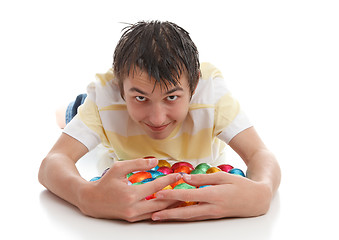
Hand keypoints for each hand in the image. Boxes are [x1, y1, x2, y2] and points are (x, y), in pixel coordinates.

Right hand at [77, 158, 181, 221]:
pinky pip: (151, 215)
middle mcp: (133, 208)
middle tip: (185, 188)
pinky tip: (168, 204)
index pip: (155, 187)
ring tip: (181, 197)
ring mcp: (133, 216)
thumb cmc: (105, 183)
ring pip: (157, 211)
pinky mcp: (133, 219)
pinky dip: (161, 209)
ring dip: (170, 204)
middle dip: (174, 195)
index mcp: (130, 194)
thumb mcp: (119, 168)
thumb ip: (137, 163)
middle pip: (160, 203)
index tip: (178, 175)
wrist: (91, 200)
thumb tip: (155, 161)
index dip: (168, 180)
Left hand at [151, 171, 271, 220]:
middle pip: (186, 213)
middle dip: (168, 214)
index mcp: (213, 195)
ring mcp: (213, 214)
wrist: (258, 200)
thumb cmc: (241, 185)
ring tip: (159, 216)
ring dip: (174, 217)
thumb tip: (185, 178)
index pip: (188, 195)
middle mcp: (212, 208)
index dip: (172, 195)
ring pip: (190, 217)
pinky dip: (184, 216)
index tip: (158, 194)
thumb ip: (202, 178)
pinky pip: (196, 217)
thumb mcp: (222, 177)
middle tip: (152, 215)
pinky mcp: (214, 216)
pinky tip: (175, 214)